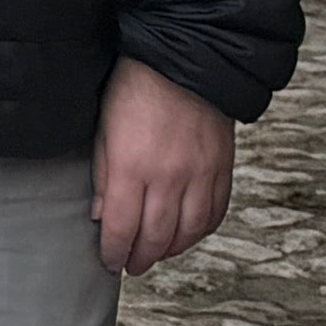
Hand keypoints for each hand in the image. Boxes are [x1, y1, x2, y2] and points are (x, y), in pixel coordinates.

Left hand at [96, 57, 234, 276]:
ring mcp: (200, 175)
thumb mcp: (103, 129)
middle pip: (156, 237)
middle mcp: (170, 178)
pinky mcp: (222, 168)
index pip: (122, 228)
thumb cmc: (135, 87)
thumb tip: (102, 217)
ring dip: (171, 250)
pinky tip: (188, 234)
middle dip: (141, 258)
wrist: (185, 58)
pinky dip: (201, 231)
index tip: (109, 262)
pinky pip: (216, 212)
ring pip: (189, 232)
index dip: (114, 252)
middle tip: (131, 266)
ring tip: (157, 254)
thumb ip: (104, 176)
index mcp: (132, 168)